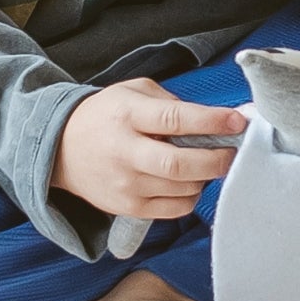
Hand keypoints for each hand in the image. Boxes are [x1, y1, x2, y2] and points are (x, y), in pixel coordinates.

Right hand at [54, 80, 243, 221]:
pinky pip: (174, 209)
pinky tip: (188, 181)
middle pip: (180, 163)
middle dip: (217, 159)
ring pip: (182, 188)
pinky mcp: (128, 208)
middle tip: (232, 151)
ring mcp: (126, 185)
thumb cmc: (105, 115)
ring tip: (208, 163)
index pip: (176, 119)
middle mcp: (125, 152)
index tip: (238, 121)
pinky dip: (191, 196)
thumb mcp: (132, 92)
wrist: (61, 149)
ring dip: (206, 177)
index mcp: (127, 115)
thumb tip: (212, 118)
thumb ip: (170, 102)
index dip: (212, 122)